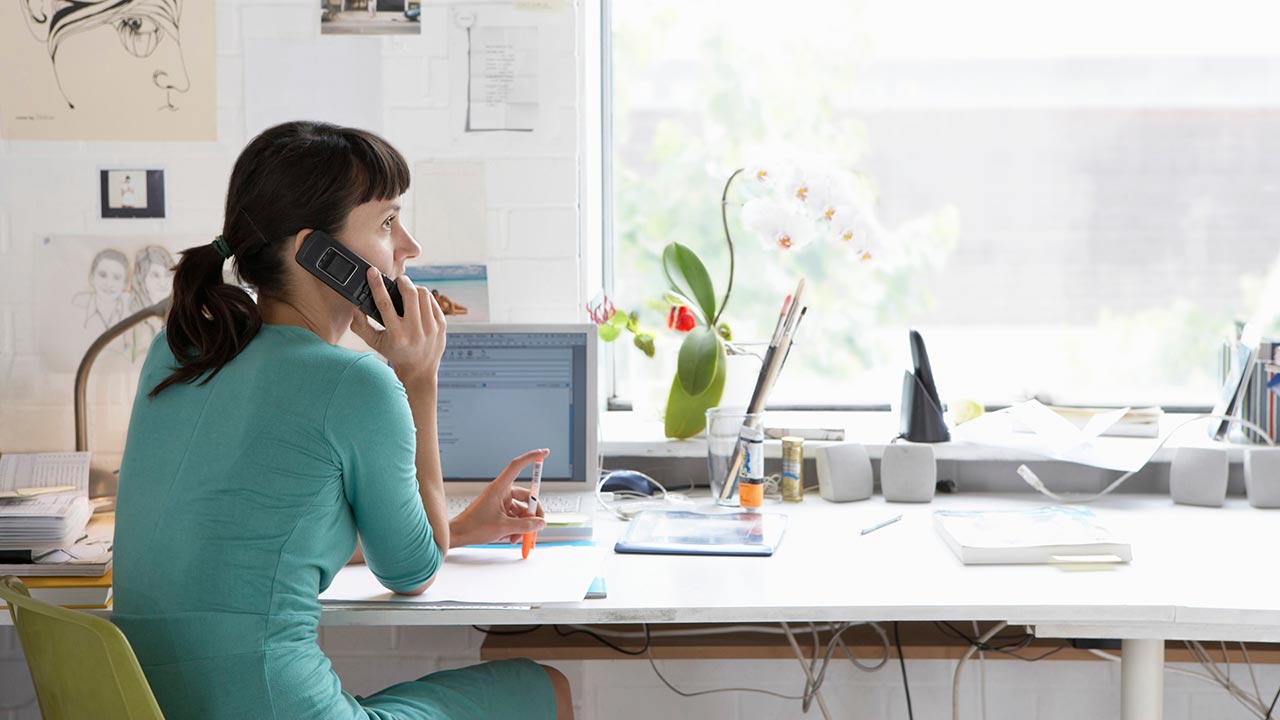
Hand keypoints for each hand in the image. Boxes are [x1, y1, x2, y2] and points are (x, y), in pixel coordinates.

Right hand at [349, 269, 445, 385]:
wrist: (420, 370)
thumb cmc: (395, 353)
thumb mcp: (375, 343)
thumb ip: (360, 326)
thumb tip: (355, 307)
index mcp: (397, 335)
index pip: (385, 304)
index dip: (377, 285)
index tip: (372, 272)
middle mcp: (415, 331)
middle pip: (410, 293)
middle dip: (402, 281)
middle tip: (397, 282)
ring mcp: (431, 328)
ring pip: (423, 293)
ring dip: (413, 288)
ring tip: (407, 292)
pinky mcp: (442, 324)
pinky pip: (432, 301)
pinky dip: (424, 297)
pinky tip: (418, 302)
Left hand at [450, 448, 549, 547]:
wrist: (459, 535)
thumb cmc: (473, 527)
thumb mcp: (503, 527)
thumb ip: (525, 525)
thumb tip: (540, 523)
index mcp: (500, 487)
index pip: (517, 466)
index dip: (531, 457)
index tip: (545, 453)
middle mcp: (501, 492)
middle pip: (526, 496)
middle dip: (532, 513)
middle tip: (537, 525)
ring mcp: (501, 502)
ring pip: (521, 510)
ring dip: (523, 524)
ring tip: (518, 537)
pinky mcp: (499, 511)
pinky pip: (514, 516)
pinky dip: (516, 527)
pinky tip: (512, 537)